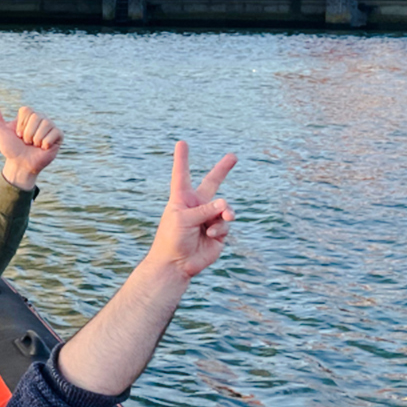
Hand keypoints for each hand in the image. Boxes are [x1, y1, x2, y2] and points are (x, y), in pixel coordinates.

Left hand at [0, 94, 60, 190]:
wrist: (20, 164)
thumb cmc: (10, 148)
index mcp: (29, 115)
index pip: (27, 110)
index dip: (20, 124)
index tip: (18, 134)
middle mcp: (40, 118)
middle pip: (36, 116)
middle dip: (27, 133)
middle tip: (26, 141)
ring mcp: (50, 127)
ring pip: (45, 124)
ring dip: (36, 139)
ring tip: (34, 145)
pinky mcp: (59, 136)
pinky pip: (55, 133)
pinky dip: (45, 142)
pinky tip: (43, 148)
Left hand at [147, 142, 236, 278]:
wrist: (177, 264)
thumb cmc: (172, 239)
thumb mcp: (184, 219)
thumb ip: (205, 209)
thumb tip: (225, 204)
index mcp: (182, 199)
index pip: (182, 175)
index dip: (182, 159)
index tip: (182, 142)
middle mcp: (197, 205)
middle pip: (212, 184)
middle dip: (223, 170)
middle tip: (233, 156)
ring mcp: (209, 218)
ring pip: (224, 208)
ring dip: (224, 212)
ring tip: (224, 216)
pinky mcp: (218, 232)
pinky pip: (225, 224)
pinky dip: (219, 229)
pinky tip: (209, 236)